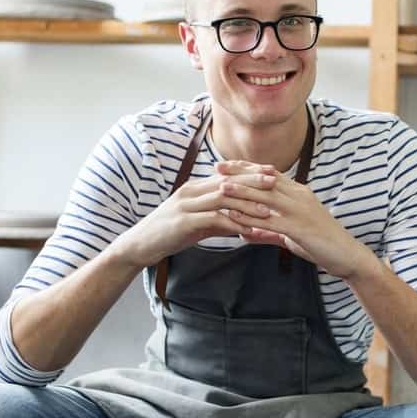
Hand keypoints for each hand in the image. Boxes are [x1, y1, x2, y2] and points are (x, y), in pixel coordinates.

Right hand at [110, 169, 274, 268]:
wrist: (141, 245)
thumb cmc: (171, 234)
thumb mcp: (198, 223)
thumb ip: (219, 220)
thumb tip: (242, 223)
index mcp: (195, 188)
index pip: (227, 176)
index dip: (249, 173)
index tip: (271, 172)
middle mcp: (191, 191)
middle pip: (227, 181)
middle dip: (252, 180)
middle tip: (275, 181)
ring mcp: (186, 205)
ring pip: (222, 198)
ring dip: (246, 203)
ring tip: (268, 209)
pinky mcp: (183, 222)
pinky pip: (212, 220)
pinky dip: (232, 224)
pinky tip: (248, 230)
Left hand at [215, 160, 377, 279]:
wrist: (347, 255)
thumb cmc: (321, 244)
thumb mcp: (292, 235)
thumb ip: (269, 232)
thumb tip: (247, 234)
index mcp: (300, 193)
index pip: (269, 174)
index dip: (248, 167)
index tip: (227, 164)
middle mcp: (300, 197)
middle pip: (266, 179)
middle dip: (240, 172)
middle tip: (218, 167)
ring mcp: (301, 211)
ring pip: (266, 197)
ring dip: (243, 191)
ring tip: (221, 187)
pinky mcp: (300, 228)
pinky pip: (271, 221)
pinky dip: (251, 218)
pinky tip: (235, 217)